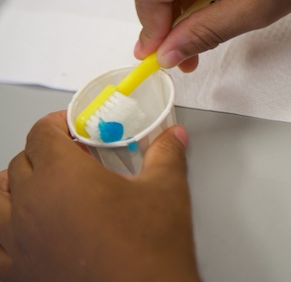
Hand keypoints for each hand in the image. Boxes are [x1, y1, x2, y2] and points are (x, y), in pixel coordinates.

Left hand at [0, 111, 199, 281]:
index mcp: (63, 177)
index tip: (72, 127)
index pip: (42, 134)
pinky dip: (7, 228)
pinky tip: (30, 230)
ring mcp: (17, 241)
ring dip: (18, 186)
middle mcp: (31, 205)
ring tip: (45, 189)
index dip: (57, 124)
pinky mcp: (18, 272)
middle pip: (20, 162)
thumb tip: (173, 137)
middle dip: (44, 153)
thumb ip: (165, 155)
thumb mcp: (166, 192)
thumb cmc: (150, 253)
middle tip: (73, 159)